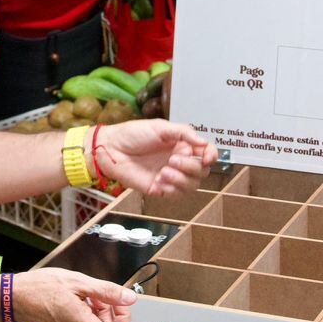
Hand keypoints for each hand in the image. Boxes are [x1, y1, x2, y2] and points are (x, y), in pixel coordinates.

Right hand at [13, 267, 148, 321]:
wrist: (13, 298)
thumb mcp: (79, 283)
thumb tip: (130, 298)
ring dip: (104, 314)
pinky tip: (83, 300)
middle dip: (118, 316)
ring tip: (93, 294)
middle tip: (112, 295)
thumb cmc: (42, 288)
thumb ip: (107, 292)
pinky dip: (92, 317)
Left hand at [94, 120, 214, 196]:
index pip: (206, 153)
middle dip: (191, 167)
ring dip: (182, 179)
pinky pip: (176, 194)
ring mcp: (170, 176)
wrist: (111, 149)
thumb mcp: (160, 127)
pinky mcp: (160, 188)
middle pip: (201, 171)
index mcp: (182, 145)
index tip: (206, 157)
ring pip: (192, 185)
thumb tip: (203, 142)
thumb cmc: (133, 134)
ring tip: (164, 171)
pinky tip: (159, 180)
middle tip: (173, 160)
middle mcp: (179, 161)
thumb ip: (184, 133)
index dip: (211, 156)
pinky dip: (172, 188)